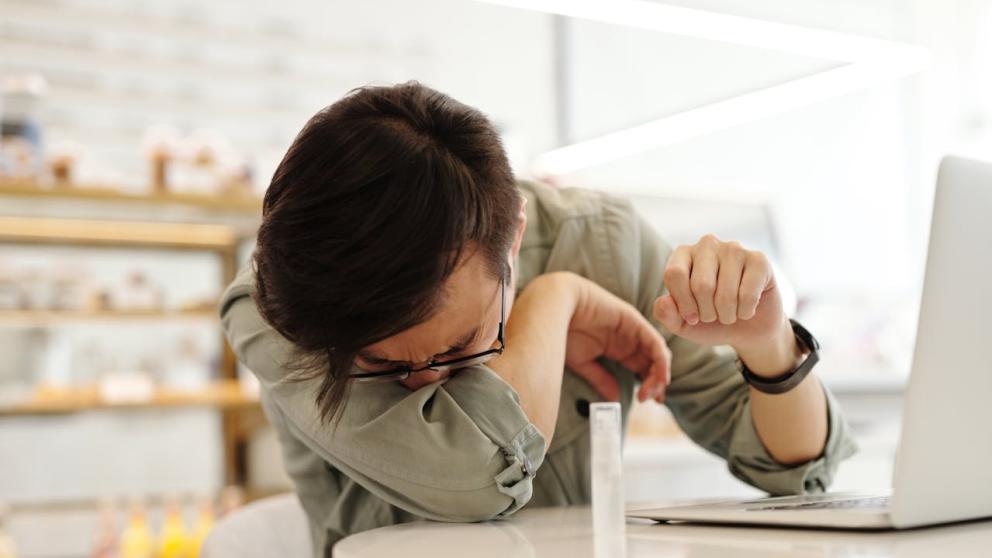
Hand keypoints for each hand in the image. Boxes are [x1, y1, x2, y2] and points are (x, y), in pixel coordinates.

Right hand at [561, 274, 670, 403]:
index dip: (648, 385)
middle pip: (652, 363)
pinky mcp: (634, 321)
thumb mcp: (583, 363)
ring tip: (651, 391)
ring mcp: (632, 330)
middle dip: (656, 383)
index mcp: (617, 349)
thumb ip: (601, 379)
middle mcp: (628, 340)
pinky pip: (654, 342)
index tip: (646, 401)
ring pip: (657, 354)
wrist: (554, 308)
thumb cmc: (562, 332)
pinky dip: (661, 360)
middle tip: (652, 400)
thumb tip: (615, 398)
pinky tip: (660, 375)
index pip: (641, 369)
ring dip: (659, 374)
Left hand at [652, 234, 787, 352]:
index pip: (675, 274)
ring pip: (725, 293)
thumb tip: (663, 302)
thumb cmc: (710, 322)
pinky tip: (747, 308)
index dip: (683, 304)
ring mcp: (734, 249)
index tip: (692, 317)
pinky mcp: (759, 260)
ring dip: (727, 315)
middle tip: (714, 316)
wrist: (748, 330)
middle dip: (707, 312)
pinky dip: (746, 312)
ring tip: (730, 313)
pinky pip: (748, 294)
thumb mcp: (682, 324)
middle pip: (701, 285)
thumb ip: (666, 315)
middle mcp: (707, 244)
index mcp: (682, 254)